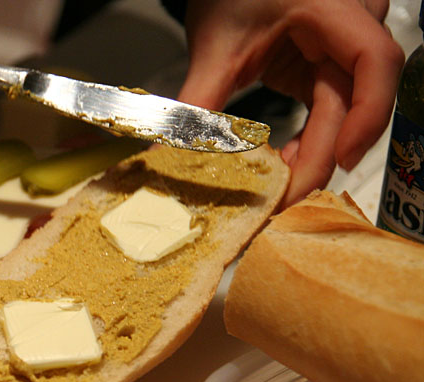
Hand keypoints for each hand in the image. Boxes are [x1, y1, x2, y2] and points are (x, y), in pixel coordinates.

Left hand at [176, 0, 404, 204]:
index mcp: (332, 9)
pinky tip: (283, 162)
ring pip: (346, 110)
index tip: (339, 160)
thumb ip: (195, 107)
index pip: (375, 62)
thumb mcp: (215, 49)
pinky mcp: (326, 65)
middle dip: (322, 156)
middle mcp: (350, 27)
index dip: (366, 116)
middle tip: (285, 200)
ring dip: (316, 152)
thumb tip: (167, 157)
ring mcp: (343, 47)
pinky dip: (310, 138)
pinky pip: (330, 108)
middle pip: (356, 100)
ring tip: (279, 187)